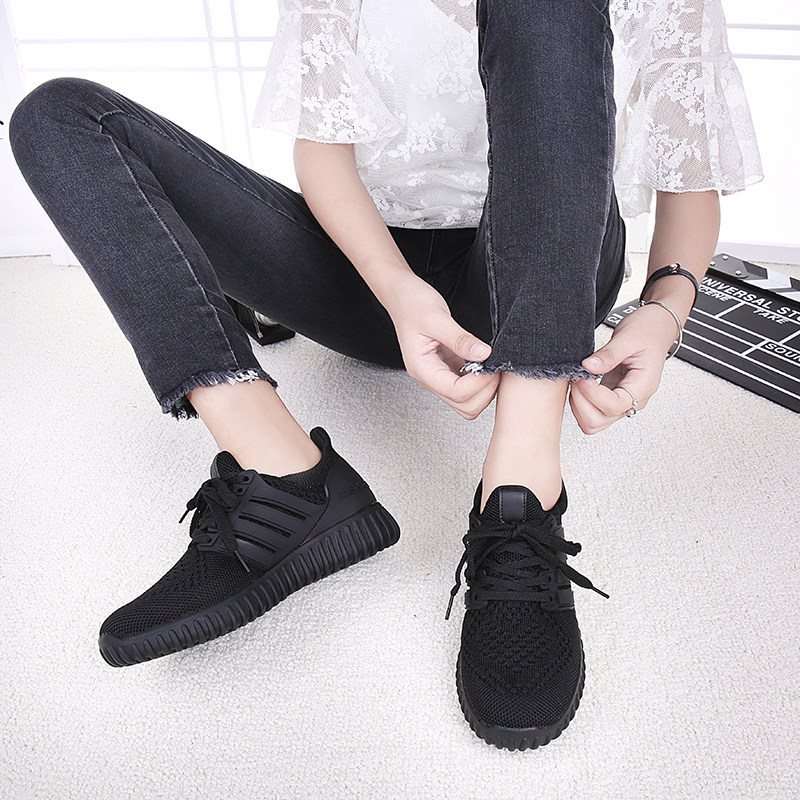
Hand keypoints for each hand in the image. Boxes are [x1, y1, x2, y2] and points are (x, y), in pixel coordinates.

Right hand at [386, 274, 499, 419]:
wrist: (403, 297)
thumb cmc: (413, 304)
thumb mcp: (437, 317)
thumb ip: (460, 338)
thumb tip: (483, 354)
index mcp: (422, 369)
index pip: (456, 392)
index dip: (479, 383)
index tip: (491, 364)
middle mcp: (429, 378)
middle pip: (465, 406)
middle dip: (485, 391)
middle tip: (493, 366)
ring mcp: (439, 376)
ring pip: (467, 402)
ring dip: (484, 389)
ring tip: (490, 365)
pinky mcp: (447, 370)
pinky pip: (467, 388)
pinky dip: (480, 381)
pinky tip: (484, 363)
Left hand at [569, 302, 679, 433]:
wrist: (655, 328)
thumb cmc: (648, 331)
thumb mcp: (629, 337)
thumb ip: (609, 354)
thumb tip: (588, 366)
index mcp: (643, 386)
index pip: (613, 406)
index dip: (592, 394)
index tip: (582, 375)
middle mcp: (633, 400)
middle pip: (599, 420)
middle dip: (581, 401)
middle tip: (578, 377)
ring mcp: (622, 401)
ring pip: (593, 421)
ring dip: (578, 404)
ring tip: (579, 380)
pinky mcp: (611, 397)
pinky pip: (591, 411)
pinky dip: (579, 402)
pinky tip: (581, 383)